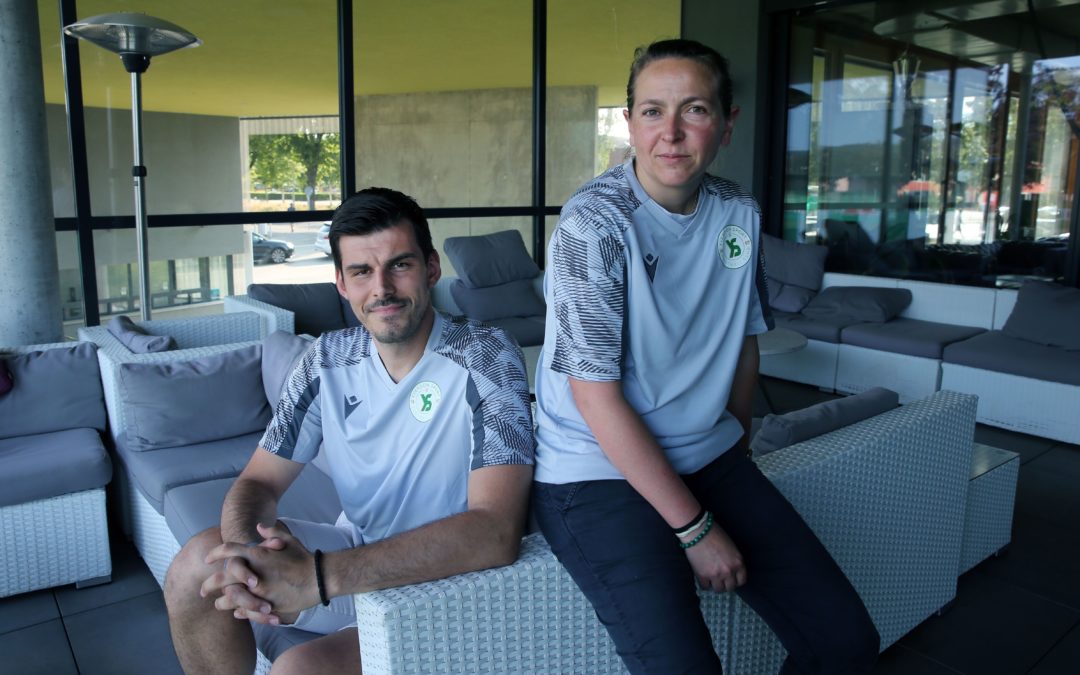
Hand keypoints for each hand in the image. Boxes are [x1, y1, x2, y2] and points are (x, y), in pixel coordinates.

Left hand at [204, 523, 320, 623]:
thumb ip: (271, 532)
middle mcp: (255, 572)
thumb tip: (258, 527)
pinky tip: (236, 613)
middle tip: (203, 590)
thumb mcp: (289, 540)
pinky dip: (239, 612)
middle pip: (223, 577)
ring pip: (231, 598)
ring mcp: (259, 591)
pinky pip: (246, 611)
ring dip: (222, 602)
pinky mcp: (267, 605)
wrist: (320, 578)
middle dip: (210, 584)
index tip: (207, 560)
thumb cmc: (304, 558)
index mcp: (258, 555)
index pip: (229, 550)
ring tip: (218, 604)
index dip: (215, 553)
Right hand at [684, 524, 746, 592]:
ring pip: (718, 589)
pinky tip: (703, 577)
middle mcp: (729, 571)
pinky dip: (705, 583)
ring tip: (712, 579)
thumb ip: (733, 560)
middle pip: (730, 587)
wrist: (698, 531)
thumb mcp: (731, 547)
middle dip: (726, 584)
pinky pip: (705, 587)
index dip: (736, 581)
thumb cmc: (715, 534)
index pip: (741, 581)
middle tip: (721, 579)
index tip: (731, 579)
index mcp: (738, 563)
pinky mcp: (703, 575)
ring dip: (716, 585)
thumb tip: (731, 570)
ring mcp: (716, 575)